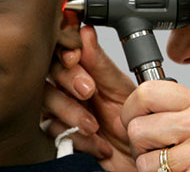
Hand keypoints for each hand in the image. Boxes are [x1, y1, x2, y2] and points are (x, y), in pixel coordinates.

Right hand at [45, 25, 137, 170]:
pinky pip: (52, 129)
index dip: (64, 49)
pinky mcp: (61, 132)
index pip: (63, 48)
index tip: (74, 57)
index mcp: (87, 69)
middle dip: (68, 80)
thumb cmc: (136, 122)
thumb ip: (101, 64)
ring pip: (47, 100)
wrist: (143, 158)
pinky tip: (97, 143)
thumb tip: (86, 32)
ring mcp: (64, 109)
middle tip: (88, 91)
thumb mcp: (123, 90)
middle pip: (49, 71)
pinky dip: (76, 137)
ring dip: (71, 113)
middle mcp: (72, 86)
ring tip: (94, 126)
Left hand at [121, 80, 189, 171]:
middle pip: (138, 129)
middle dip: (140, 147)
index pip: (147, 91)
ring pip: (144, 161)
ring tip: (177, 168)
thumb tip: (124, 118)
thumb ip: (175, 116)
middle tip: (158, 154)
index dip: (130, 109)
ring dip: (154, 170)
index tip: (132, 121)